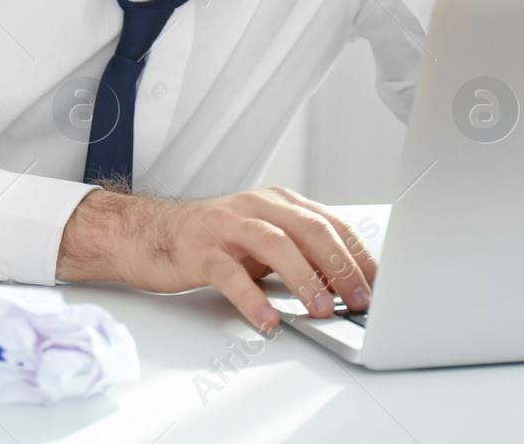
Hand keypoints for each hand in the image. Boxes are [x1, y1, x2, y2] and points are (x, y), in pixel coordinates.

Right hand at [56, 185, 377, 330]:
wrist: (145, 232)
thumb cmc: (208, 239)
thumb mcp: (259, 239)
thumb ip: (296, 253)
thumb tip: (340, 284)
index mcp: (277, 202)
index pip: (330, 223)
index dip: (357, 255)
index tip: (377, 284)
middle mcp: (256, 207)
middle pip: (310, 230)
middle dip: (341, 266)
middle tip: (358, 300)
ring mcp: (227, 226)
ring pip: (276, 244)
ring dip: (304, 278)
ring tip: (321, 309)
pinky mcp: (199, 250)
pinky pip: (230, 275)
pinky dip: (253, 299)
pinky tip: (268, 320)